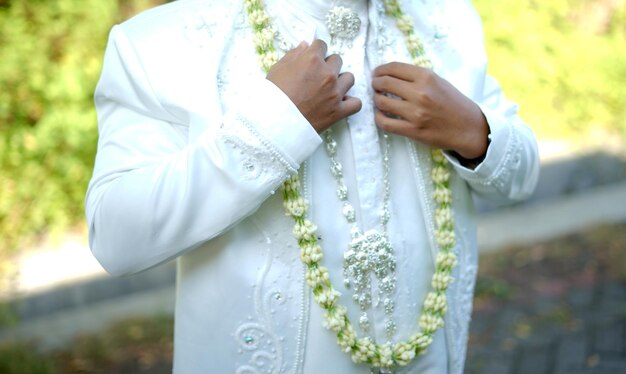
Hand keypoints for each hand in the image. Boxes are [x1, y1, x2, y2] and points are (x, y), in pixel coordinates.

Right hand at [267, 40, 361, 132]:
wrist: (274, 123)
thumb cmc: (272, 95)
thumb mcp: (278, 69)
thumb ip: (294, 55)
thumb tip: (306, 45)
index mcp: (312, 60)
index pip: (322, 45)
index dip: (316, 52)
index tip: (312, 59)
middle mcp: (327, 74)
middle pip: (337, 60)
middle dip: (328, 65)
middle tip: (317, 76)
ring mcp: (335, 93)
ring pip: (349, 78)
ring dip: (341, 81)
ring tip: (330, 88)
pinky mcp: (338, 111)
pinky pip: (356, 103)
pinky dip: (350, 103)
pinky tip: (341, 103)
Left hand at [372, 62, 488, 159]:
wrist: (468, 128)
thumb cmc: (454, 104)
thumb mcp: (439, 82)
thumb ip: (417, 77)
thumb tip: (391, 74)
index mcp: (427, 77)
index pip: (394, 68)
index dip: (380, 70)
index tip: (377, 73)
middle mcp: (420, 93)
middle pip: (384, 83)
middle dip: (375, 83)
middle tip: (375, 86)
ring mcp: (415, 113)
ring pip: (381, 102)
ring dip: (376, 99)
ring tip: (379, 99)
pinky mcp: (412, 130)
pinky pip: (385, 122)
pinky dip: (378, 117)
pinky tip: (381, 114)